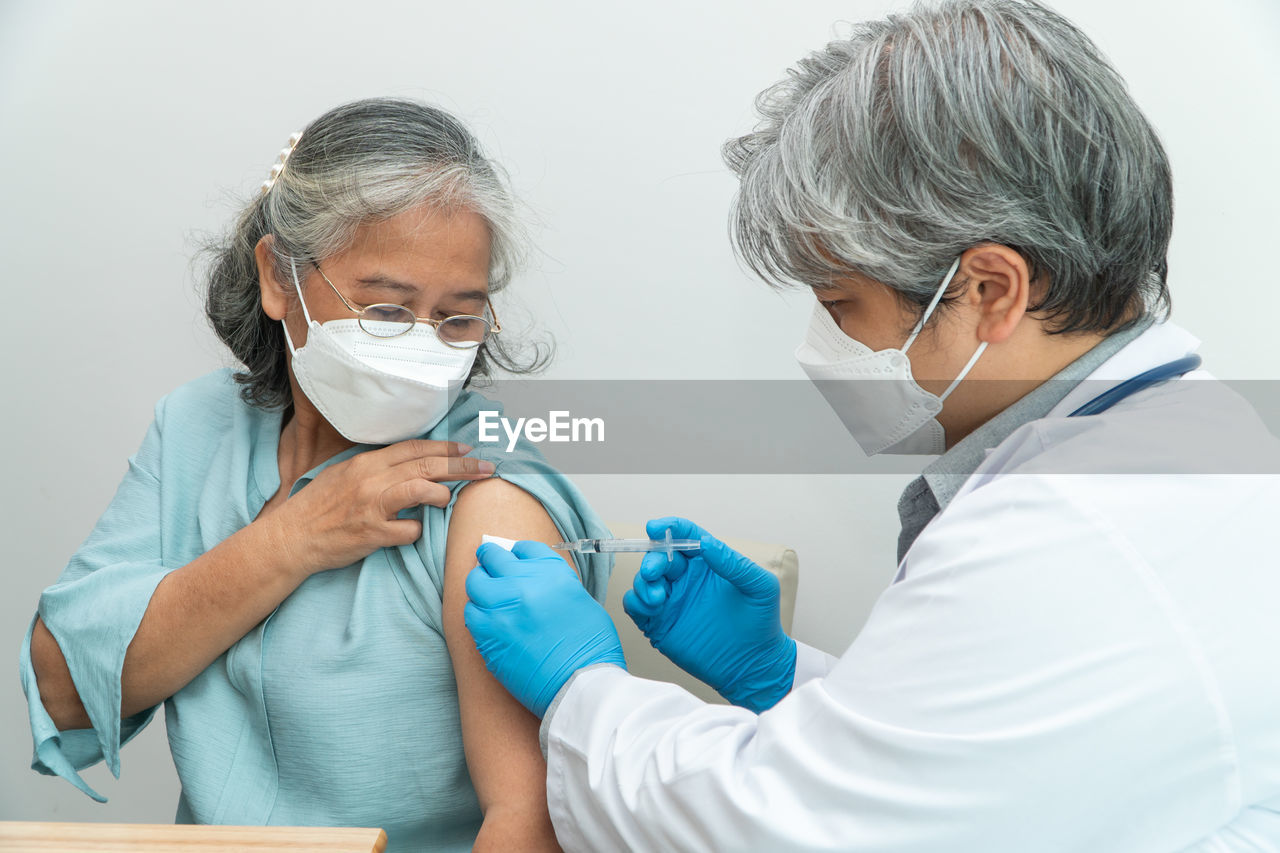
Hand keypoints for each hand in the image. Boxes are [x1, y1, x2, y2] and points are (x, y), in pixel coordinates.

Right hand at [269, 440, 493, 575]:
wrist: (290, 538)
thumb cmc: (317, 508)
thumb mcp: (343, 475)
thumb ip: (376, 468)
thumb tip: (409, 465)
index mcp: (365, 463)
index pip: (413, 448)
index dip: (445, 447)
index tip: (467, 449)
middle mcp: (370, 479)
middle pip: (426, 465)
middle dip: (461, 465)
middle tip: (485, 468)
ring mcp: (371, 506)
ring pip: (421, 489)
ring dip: (442, 494)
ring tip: (448, 500)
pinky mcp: (372, 534)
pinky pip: (408, 531)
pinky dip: (415, 532)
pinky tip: (410, 533)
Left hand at [464, 541, 625, 716]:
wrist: (581, 685)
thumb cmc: (589, 648)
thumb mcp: (580, 600)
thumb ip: (552, 583)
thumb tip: (532, 579)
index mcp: (551, 572)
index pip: (523, 548)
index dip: (516, 553)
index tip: (513, 557)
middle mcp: (523, 585)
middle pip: (492, 558)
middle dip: (490, 560)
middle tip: (489, 564)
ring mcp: (501, 609)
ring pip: (475, 584)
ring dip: (481, 587)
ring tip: (488, 595)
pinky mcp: (486, 636)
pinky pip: (470, 614)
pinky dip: (477, 613)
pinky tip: (488, 620)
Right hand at [623, 517, 795, 712]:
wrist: (752, 665)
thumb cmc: (761, 622)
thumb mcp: (759, 587)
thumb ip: (734, 564)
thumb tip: (706, 543)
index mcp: (706, 564)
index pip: (684, 536)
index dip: (668, 527)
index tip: (656, 528)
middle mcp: (685, 579)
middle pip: (657, 556)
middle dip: (651, 559)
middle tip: (654, 572)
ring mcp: (671, 601)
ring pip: (643, 580)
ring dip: (643, 583)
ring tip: (659, 599)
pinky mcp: (659, 624)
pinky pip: (635, 606)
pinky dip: (635, 602)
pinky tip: (652, 609)